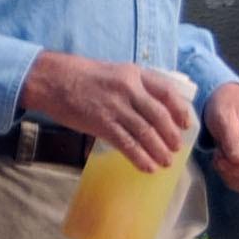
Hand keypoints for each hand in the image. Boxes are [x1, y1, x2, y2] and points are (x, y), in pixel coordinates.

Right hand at [20, 50, 193, 173]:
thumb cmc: (81, 76)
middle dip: (171, 136)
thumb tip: (151, 108)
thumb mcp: (114, 71)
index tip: (186, 124)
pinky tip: (147, 167)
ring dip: (158, 151)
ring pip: (146, 133)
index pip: (167, 92)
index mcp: (134, 73)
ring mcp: (116, 107)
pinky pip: (127, 144)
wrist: (52, 80)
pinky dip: (140, 157)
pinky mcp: (102, 124)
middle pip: (159, 116)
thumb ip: (133, 86)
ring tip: (165, 162)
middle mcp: (129, 89)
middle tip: (175, 149)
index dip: (180, 110)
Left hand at [202, 81, 238, 194]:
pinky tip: (223, 163)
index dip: (236, 166)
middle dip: (232, 171)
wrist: (224, 101)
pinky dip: (231, 178)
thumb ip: (232, 138)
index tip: (219, 156)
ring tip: (220, 157)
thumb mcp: (224, 116)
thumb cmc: (225, 105)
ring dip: (231, 176)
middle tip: (218, 156)